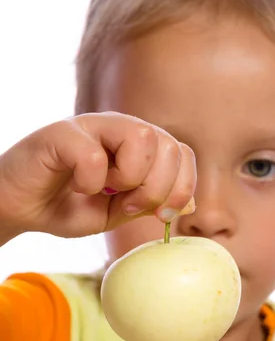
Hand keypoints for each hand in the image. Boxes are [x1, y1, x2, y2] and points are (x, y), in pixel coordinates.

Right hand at [0, 112, 195, 241]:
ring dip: (129, 178)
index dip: (182, 187)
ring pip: (142, 137)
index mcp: (138, 146)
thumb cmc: (67, 207)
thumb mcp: (116, 214)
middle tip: (128, 206)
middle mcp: (120, 128)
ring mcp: (92, 126)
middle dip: (158, 187)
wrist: (20, 208)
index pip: (183, 153)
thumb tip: (188, 204)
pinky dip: (90, 182)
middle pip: (169, 144)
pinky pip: (95, 155)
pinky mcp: (62, 132)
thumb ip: (149, 203)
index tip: (164, 215)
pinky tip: (75, 185)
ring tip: (103, 190)